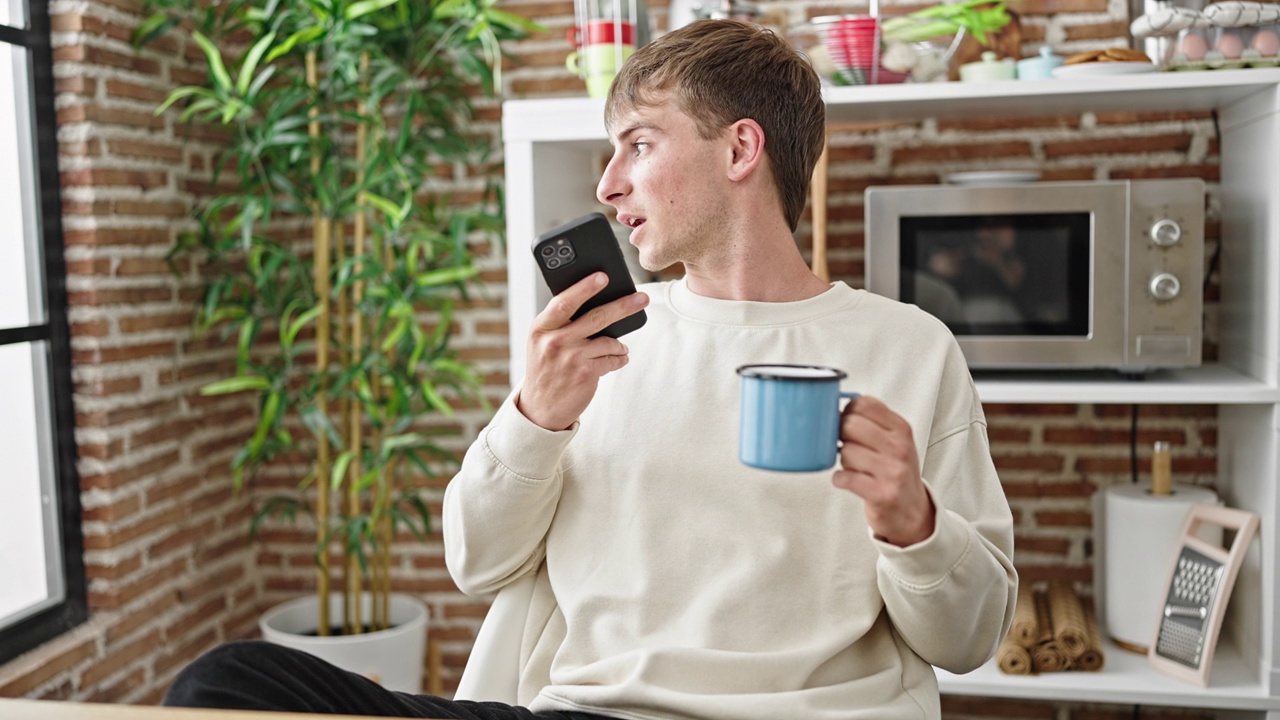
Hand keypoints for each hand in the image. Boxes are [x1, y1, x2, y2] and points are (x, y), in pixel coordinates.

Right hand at [516, 272, 648, 430]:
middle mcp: (555, 341)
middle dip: (623, 306)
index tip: (602, 276)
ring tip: (620, 348)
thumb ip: (561, 323)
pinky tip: (618, 359)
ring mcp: (571, 358)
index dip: (584, 287)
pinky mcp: (586, 374)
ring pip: (609, 341)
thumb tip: (597, 302)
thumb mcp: (543, 342)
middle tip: (642, 298)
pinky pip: (612, 359)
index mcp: (541, 328)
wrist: (540, 408)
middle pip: (596, 317)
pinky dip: (619, 358)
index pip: (564, 302)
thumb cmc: (546, 368)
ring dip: (619, 344)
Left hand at [833, 395, 935, 546]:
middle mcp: (899, 448)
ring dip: (843, 461)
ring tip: (854, 467)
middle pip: (850, 425)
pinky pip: (845, 478)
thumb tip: (835, 409)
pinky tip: (848, 480)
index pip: (864, 404)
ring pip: (846, 452)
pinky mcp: (881, 494)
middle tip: (847, 445)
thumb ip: (871, 422)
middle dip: (841, 435)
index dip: (849, 411)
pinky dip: (840, 479)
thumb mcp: (894, 440)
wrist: (912, 510)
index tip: (848, 421)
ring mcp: (892, 471)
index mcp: (901, 429)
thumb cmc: (896, 471)